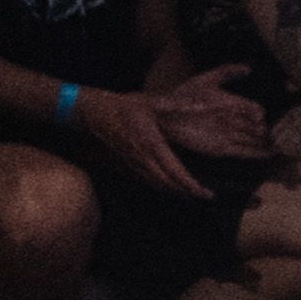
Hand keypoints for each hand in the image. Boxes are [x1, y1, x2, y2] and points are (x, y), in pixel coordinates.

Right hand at [73, 83, 213, 196]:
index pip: (175, 172)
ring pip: (156, 185)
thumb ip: (177, 106)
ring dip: (174, 192)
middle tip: (206, 196)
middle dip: (187, 193)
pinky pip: (145, 181)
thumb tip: (202, 104)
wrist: (94, 113)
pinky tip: (171, 188)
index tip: (206, 193)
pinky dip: (160, 187)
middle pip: (167, 184)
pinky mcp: (125, 165)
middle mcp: (143, 159)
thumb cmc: (125, 106)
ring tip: (193, 195)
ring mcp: (133, 163)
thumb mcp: (153, 103)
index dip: (190, 185)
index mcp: (153, 145)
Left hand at [155, 79, 274, 165]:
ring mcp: (228, 135)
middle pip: (257, 127)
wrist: (164, 115)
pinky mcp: (220, 148)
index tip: (261, 117)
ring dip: (268, 144)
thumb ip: (226, 72)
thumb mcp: (205, 80)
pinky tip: (270, 154)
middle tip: (287, 136)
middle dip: (271, 131)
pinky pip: (242, 151)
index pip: (252, 109)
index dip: (258, 113)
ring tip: (285, 147)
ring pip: (253, 140)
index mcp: (232, 104)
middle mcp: (233, 120)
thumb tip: (249, 68)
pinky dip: (257, 153)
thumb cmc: (183, 95)